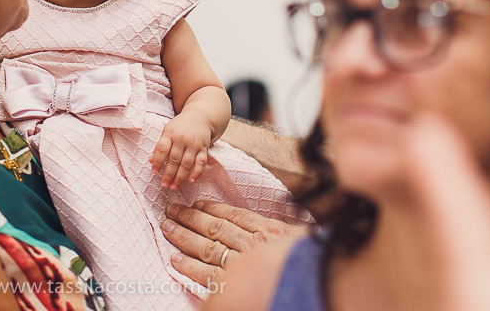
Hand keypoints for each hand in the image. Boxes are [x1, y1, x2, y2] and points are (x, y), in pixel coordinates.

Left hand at [151, 112, 211, 188]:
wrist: (200, 117)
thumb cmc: (180, 126)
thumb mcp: (167, 132)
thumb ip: (160, 146)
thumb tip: (150, 161)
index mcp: (170, 134)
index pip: (162, 149)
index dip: (157, 161)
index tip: (154, 172)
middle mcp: (182, 139)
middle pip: (174, 159)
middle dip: (169, 174)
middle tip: (164, 185)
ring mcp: (194, 144)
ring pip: (187, 163)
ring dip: (180, 177)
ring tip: (174, 186)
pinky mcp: (204, 148)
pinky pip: (201, 162)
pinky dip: (197, 172)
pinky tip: (191, 180)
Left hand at [161, 200, 306, 287]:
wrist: (322, 279)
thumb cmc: (308, 259)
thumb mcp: (295, 239)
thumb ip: (273, 230)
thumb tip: (254, 225)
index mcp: (267, 230)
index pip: (232, 215)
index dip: (210, 208)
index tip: (194, 203)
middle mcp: (253, 244)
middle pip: (214, 227)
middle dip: (190, 217)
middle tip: (170, 209)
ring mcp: (244, 264)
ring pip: (207, 247)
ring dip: (184, 237)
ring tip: (167, 227)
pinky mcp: (237, 284)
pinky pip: (209, 275)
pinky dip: (190, 267)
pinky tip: (176, 260)